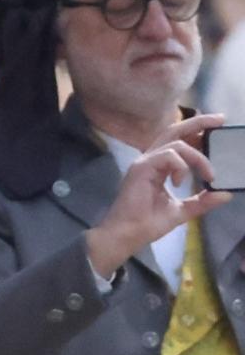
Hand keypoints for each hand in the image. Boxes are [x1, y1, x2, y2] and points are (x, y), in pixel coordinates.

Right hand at [86, 114, 232, 276]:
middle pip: (174, 130)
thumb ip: (202, 201)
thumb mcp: (182, 210)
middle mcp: (150, 159)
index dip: (196, 132)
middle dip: (199, 122)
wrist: (128, 235)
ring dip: (198, 156)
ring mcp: (144, 162)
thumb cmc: (148, 223)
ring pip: (175, 143)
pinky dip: (181, 166)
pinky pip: (167, 156)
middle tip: (221, 119)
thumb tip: (226, 194)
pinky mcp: (142, 168)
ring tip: (209, 174)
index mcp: (158, 166)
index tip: (218, 127)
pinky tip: (180, 182)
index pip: (178, 142)